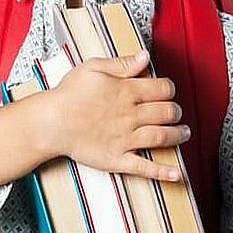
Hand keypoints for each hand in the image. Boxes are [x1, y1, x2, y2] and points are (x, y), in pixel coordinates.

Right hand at [45, 50, 189, 181]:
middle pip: (166, 112)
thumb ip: (121, 63)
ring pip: (162, 137)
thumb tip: (144, 57)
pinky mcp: (117, 158)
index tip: (168, 90)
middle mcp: (130, 115)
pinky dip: (162, 172)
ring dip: (178, 135)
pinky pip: (144, 167)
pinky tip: (176, 174)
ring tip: (183, 134)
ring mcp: (125, 138)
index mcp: (126, 92)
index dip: (169, 88)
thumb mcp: (92, 67)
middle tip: (176, 112)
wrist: (49, 121)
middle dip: (176, 111)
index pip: (161, 88)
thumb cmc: (68, 94)